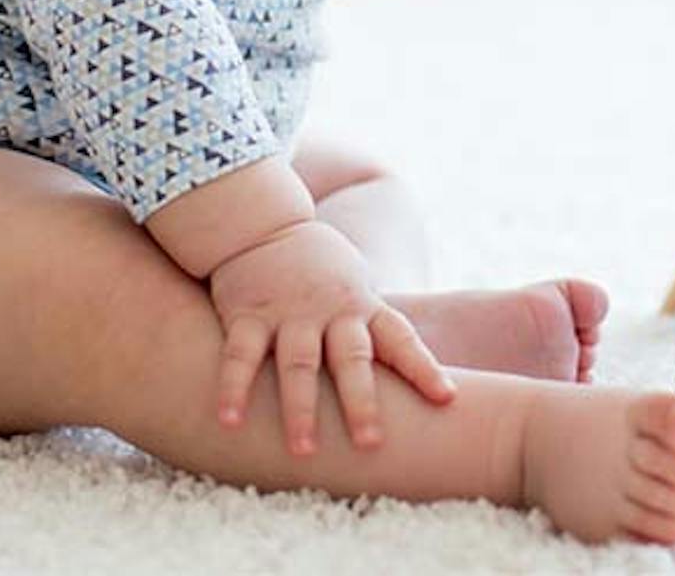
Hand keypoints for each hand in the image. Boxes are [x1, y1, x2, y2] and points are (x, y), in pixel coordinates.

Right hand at [206, 220, 454, 453]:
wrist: (261, 223)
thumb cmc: (319, 270)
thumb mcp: (356, 287)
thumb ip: (374, 328)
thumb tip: (416, 375)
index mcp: (362, 306)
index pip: (400, 339)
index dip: (423, 368)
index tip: (446, 399)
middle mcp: (330, 311)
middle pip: (351, 359)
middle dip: (361, 402)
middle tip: (371, 445)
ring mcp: (289, 313)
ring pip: (298, 363)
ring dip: (300, 408)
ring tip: (303, 452)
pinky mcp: (247, 313)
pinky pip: (240, 355)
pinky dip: (233, 388)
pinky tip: (229, 421)